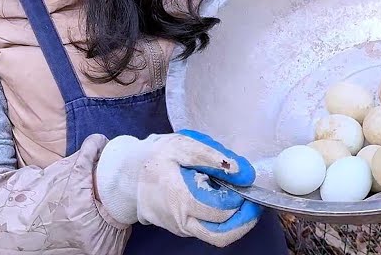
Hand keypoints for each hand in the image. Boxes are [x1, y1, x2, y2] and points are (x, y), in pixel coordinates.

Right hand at [95, 130, 261, 246]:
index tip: (245, 184)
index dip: (239, 199)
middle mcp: (180, 221)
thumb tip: (240, 170)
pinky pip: (206, 230)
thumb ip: (212, 157)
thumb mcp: (181, 145)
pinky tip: (222, 199)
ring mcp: (179, 228)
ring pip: (215, 236)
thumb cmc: (155, 157)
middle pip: (221, 235)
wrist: (127, 175)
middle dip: (244, 220)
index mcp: (180, 200)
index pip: (221, 211)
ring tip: (241, 199)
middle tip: (254, 201)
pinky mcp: (180, 229)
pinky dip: (220, 219)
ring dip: (234, 222)